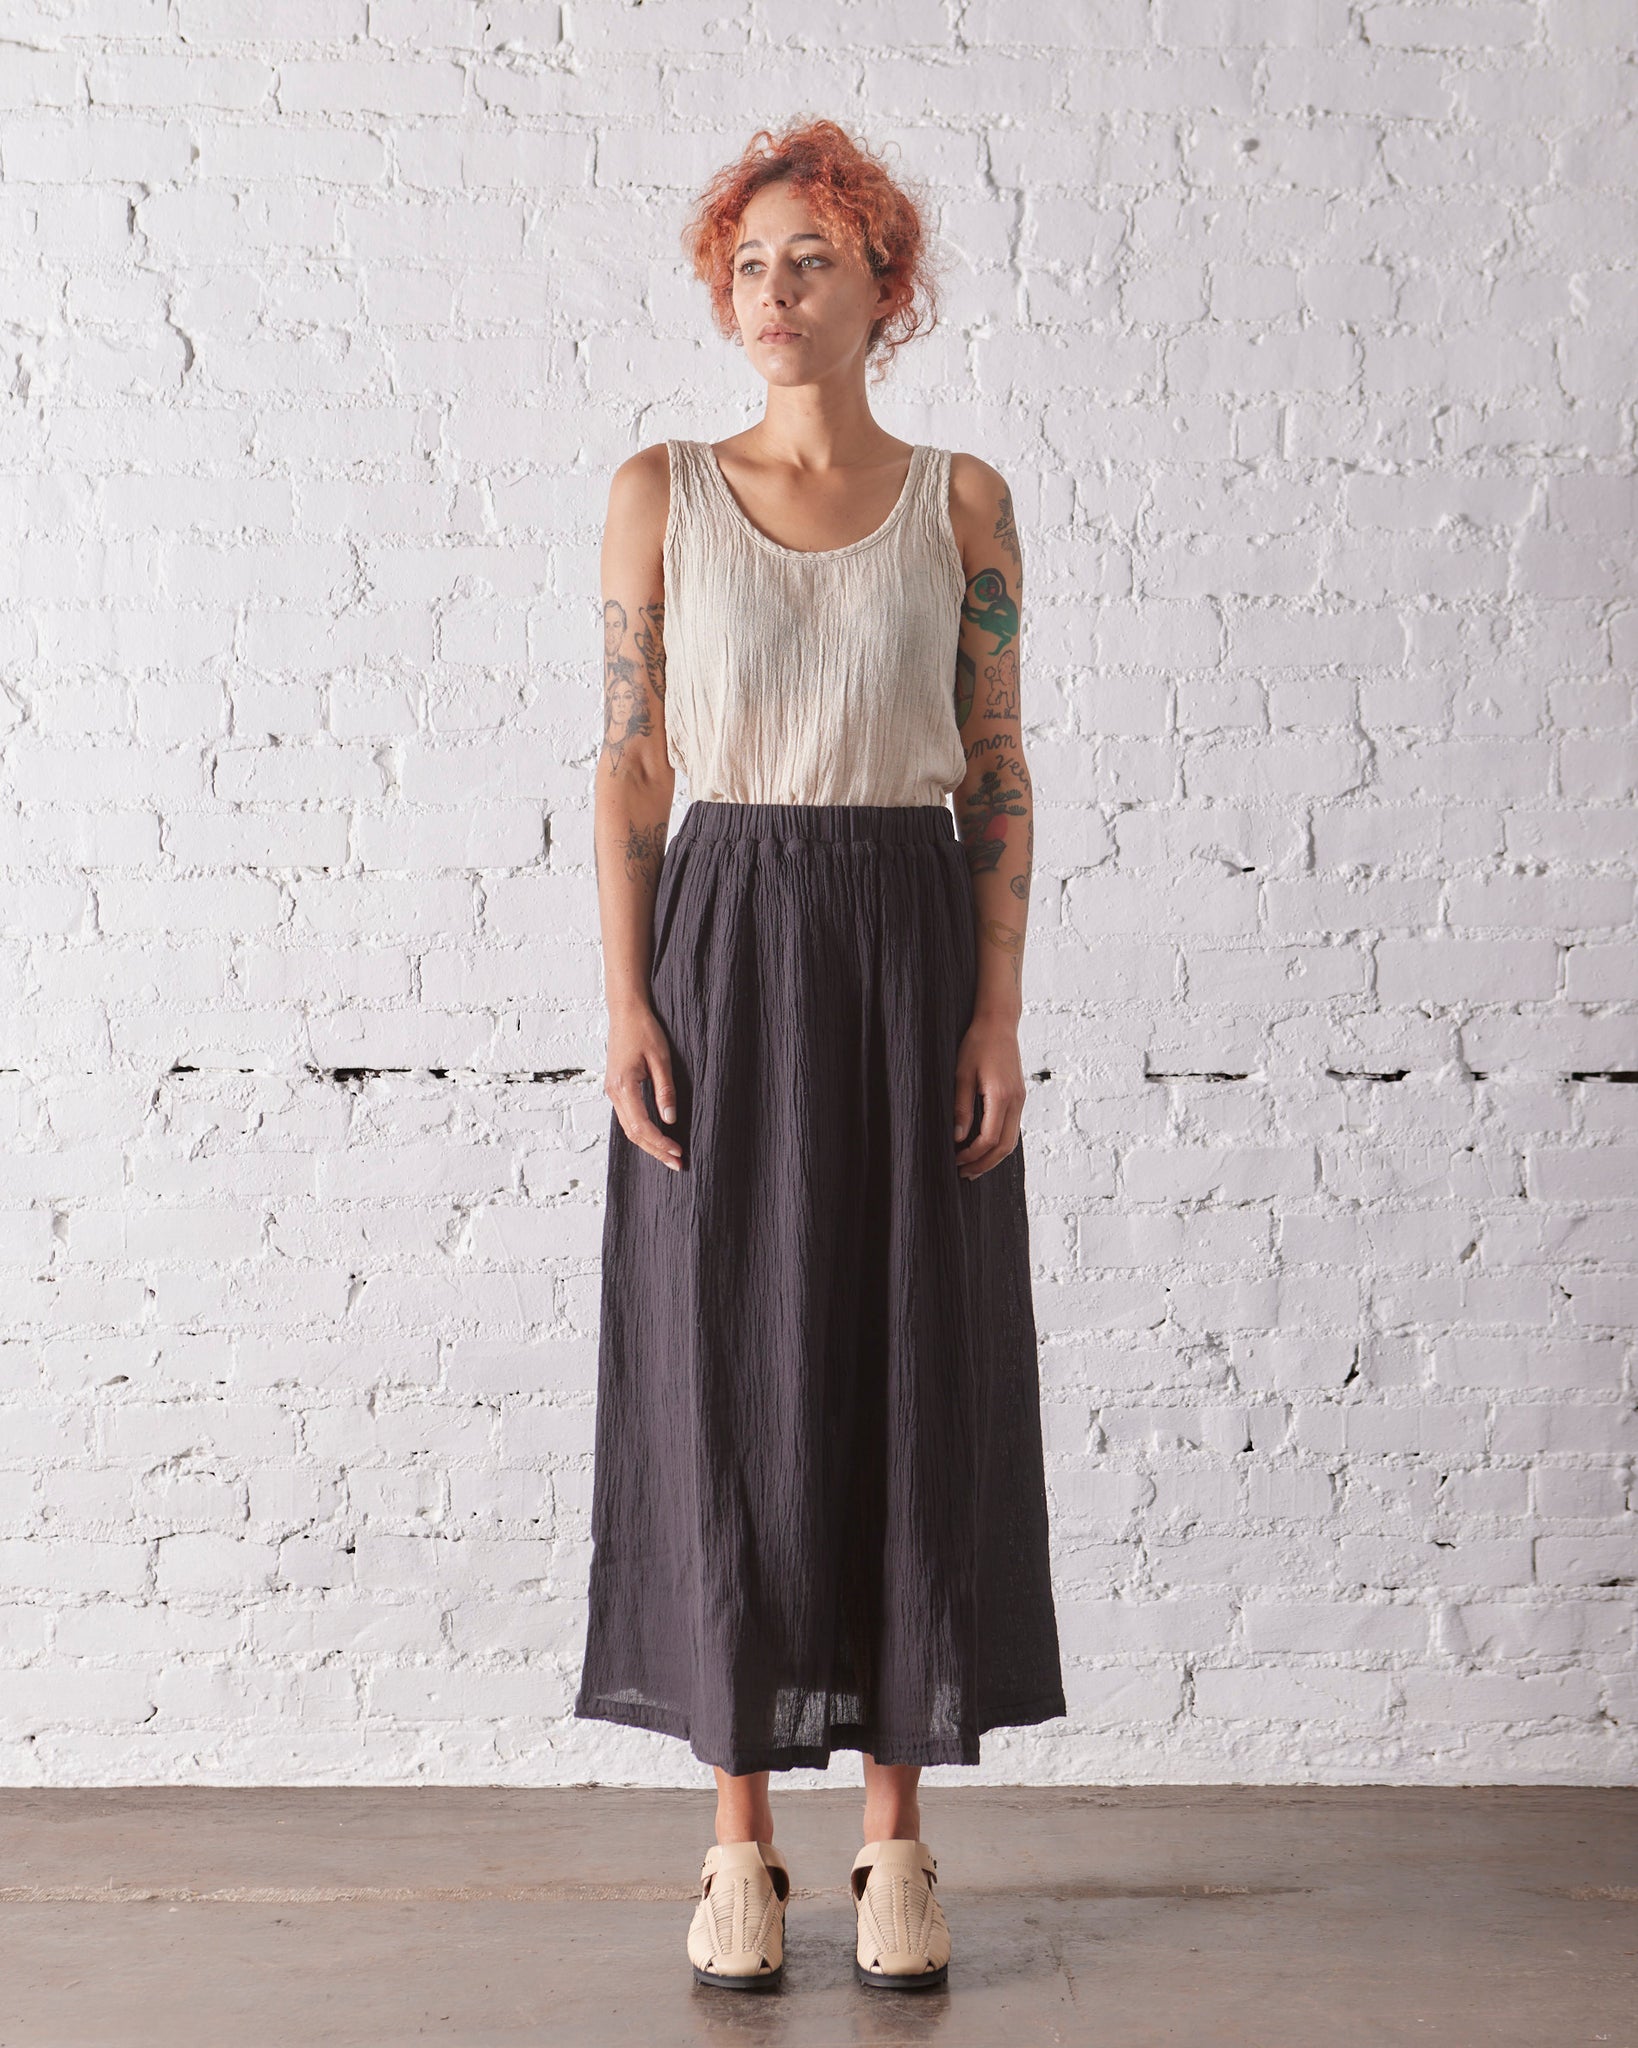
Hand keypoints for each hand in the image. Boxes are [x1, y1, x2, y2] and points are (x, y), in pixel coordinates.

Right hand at [605, 1005, 682, 1170]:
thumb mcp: (661, 1059)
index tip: (678, 1153)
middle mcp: (613, 1092)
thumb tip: (670, 1120)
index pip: (642, 1126)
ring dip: (649, 1144)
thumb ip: (665, 1090)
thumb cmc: (644, 1030)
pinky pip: (628, 1118)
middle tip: (677, 1164)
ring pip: (629, 1128)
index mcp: (623, 1086)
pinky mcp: (616, 1088)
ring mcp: (612, 1091)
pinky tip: (657, 1137)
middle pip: (633, 1133)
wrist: (625, 1012)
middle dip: (656, 1150)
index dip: (660, 1143)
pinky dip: (643, 1131)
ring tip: (669, 1156)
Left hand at [953, 1014, 1025, 1179]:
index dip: (972, 1154)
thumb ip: (961, 1108)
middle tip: (964, 1174)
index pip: (989, 1138)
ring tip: (972, 1166)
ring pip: (1012, 1140)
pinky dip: (999, 1142)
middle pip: (1005, 1146)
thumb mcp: (962, 1075)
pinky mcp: (1018, 1096)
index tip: (955, 1160)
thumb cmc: (977, 1044)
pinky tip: (984, 1146)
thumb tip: (959, 1138)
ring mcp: (1020, 1099)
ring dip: (993, 1156)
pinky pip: (1012, 1128)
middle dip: (985, 1163)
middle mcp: (1016, 1100)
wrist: (998, 1022)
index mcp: (1001, 1095)